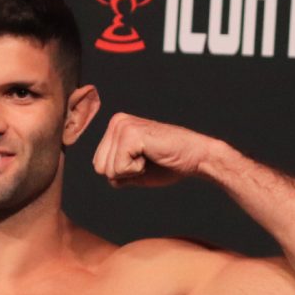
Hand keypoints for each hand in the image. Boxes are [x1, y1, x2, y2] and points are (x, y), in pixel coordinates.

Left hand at [92, 113, 216, 186]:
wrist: (196, 158)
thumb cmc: (168, 165)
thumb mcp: (133, 170)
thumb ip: (114, 168)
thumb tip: (99, 170)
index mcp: (115, 127)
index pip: (99, 165)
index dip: (121, 173)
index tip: (142, 161)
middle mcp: (117, 121)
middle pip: (99, 167)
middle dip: (123, 173)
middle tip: (146, 160)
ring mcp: (123, 126)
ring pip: (108, 170)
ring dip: (130, 172)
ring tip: (149, 157)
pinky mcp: (131, 134)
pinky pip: (119, 169)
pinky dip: (136, 171)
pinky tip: (151, 157)